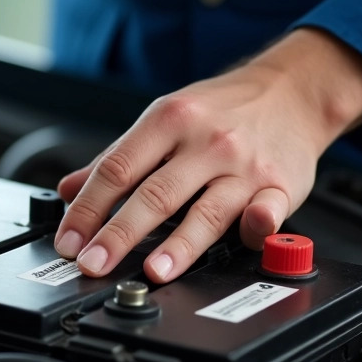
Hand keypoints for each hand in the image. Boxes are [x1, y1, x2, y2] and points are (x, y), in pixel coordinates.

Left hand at [54, 29, 361, 281]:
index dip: (87, 209)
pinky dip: (259, 224)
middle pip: (154, 194)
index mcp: (168, 121)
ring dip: (180, 245)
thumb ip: (118, 159)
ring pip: (206, 211)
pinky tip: (249, 235)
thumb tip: (68, 190)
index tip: (69, 240)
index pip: (116, 169)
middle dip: (119, 234)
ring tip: (154, 271)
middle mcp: (205, 142)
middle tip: (93, 263)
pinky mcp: (280, 185)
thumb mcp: (165, 119)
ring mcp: (243, 165)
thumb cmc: (223, 110)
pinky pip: (268, 209)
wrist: (293, 90)